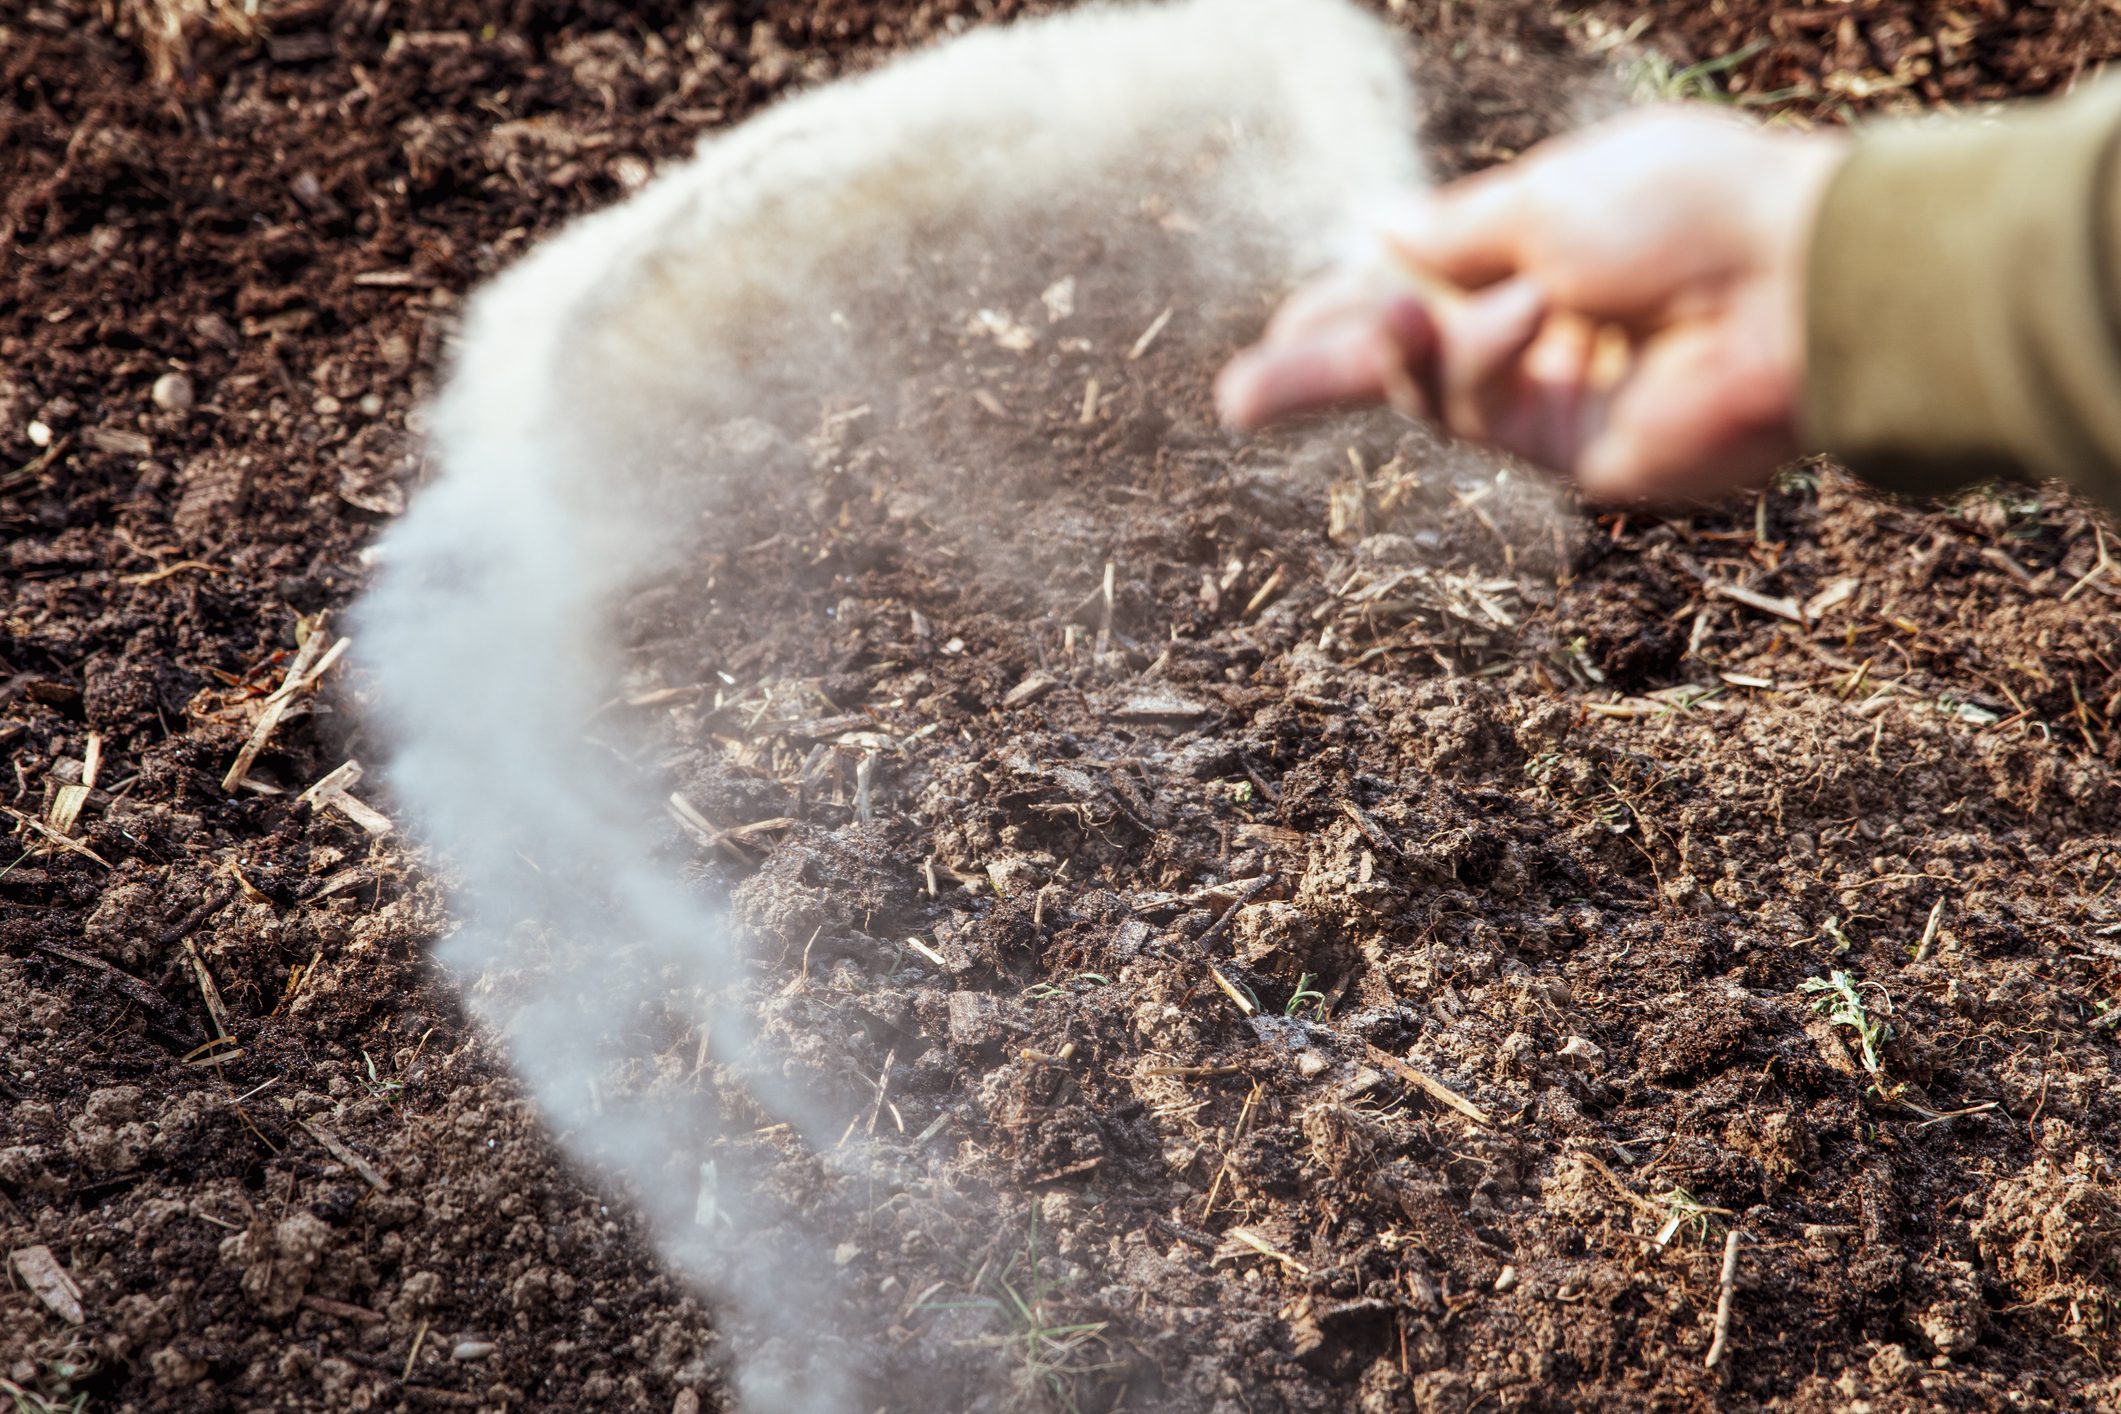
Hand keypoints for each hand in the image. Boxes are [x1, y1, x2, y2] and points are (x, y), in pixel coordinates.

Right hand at [1216, 107, 1849, 503]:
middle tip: (1235, 403)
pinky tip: (1519, 314)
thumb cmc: (1689, 210)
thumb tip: (1366, 228)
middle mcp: (1533, 328)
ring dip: (1386, 354)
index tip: (1288, 310)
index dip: (1346, 299)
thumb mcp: (1543, 196)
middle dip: (1316, 376)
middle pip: (1399, 361)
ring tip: (1344, 327)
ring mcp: (1548, 397)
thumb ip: (1446, 232)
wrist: (1796, 284)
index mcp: (1532, 249)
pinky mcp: (1566, 455)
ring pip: (1424, 396)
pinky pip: (1479, 413)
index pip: (1414, 284)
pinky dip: (1479, 361)